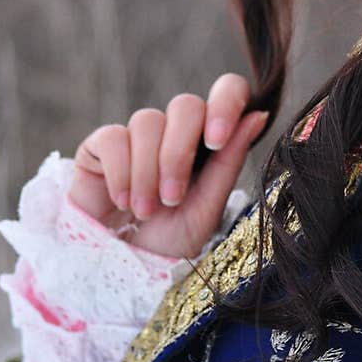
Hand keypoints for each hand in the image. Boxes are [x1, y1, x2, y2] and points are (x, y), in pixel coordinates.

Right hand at [69, 74, 269, 258]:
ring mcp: (138, 135)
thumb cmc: (169, 242)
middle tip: (172, 197)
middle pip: (185, 105)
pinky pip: (113, 137)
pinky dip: (120, 172)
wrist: (121, 268)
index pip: (226, 92)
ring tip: (146, 210)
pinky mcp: (102, 145)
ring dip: (148, 172)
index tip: (216, 141)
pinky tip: (122, 200)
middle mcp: (176, 131)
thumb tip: (259, 115)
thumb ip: (229, 163)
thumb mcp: (206, 209)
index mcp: (210, 141)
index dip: (225, 103)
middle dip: (178, 154)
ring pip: (148, 121)